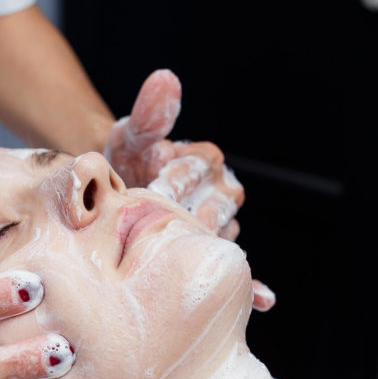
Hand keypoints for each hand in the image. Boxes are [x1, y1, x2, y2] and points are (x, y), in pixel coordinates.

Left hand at [105, 69, 274, 311]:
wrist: (114, 197)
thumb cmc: (127, 160)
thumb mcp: (133, 133)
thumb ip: (151, 112)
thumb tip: (165, 78)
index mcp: (207, 159)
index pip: (201, 165)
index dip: (179, 173)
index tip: (156, 180)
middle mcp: (222, 191)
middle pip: (214, 205)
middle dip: (187, 213)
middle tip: (162, 224)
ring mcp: (221, 225)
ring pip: (220, 237)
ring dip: (202, 246)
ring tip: (177, 254)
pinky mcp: (214, 254)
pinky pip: (240, 271)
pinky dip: (255, 285)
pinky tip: (264, 300)